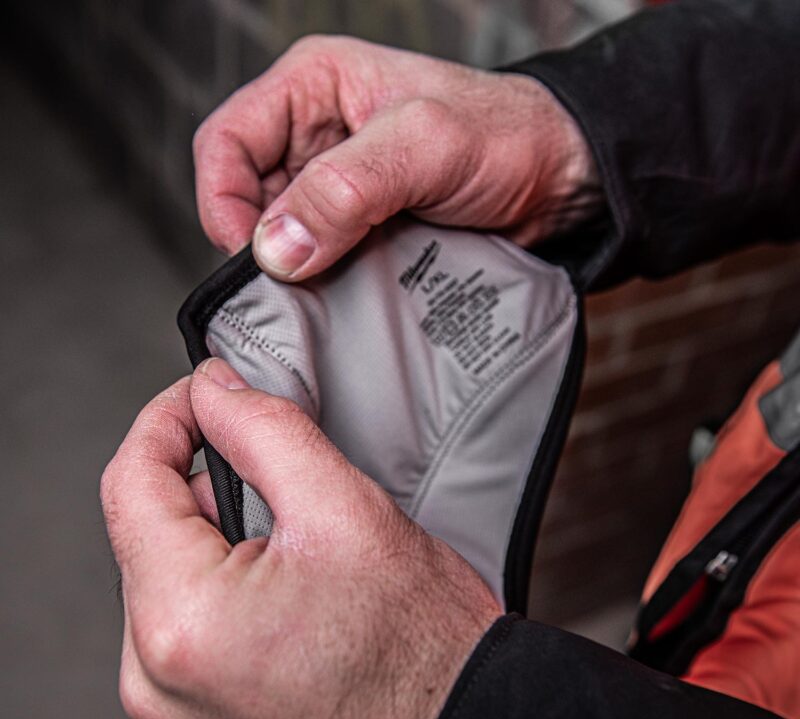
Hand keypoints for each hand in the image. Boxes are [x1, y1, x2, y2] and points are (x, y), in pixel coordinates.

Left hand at [101, 358, 500, 718]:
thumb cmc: (420, 648)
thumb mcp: (344, 509)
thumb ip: (264, 430)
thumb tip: (214, 392)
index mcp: (183, 623)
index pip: (130, 484)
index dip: (167, 420)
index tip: (202, 397)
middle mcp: (158, 684)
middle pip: (148, 536)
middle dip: (206, 489)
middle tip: (281, 486)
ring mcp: (174, 716)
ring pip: (168, 582)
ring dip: (218, 545)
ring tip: (297, 556)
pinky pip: (186, 634)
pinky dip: (224, 596)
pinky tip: (287, 601)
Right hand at [194, 35, 597, 280]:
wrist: (557, 181)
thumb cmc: (504, 136)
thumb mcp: (424, 146)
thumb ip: (347, 189)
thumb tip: (276, 247)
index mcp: (314, 87)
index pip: (226, 142)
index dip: (223, 201)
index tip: (252, 255)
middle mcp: (315, 135)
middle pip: (245, 194)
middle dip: (261, 242)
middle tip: (294, 281)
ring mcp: (336, 186)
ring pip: (281, 234)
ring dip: (295, 267)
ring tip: (327, 286)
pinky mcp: (358, 227)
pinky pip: (318, 258)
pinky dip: (322, 281)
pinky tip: (343, 293)